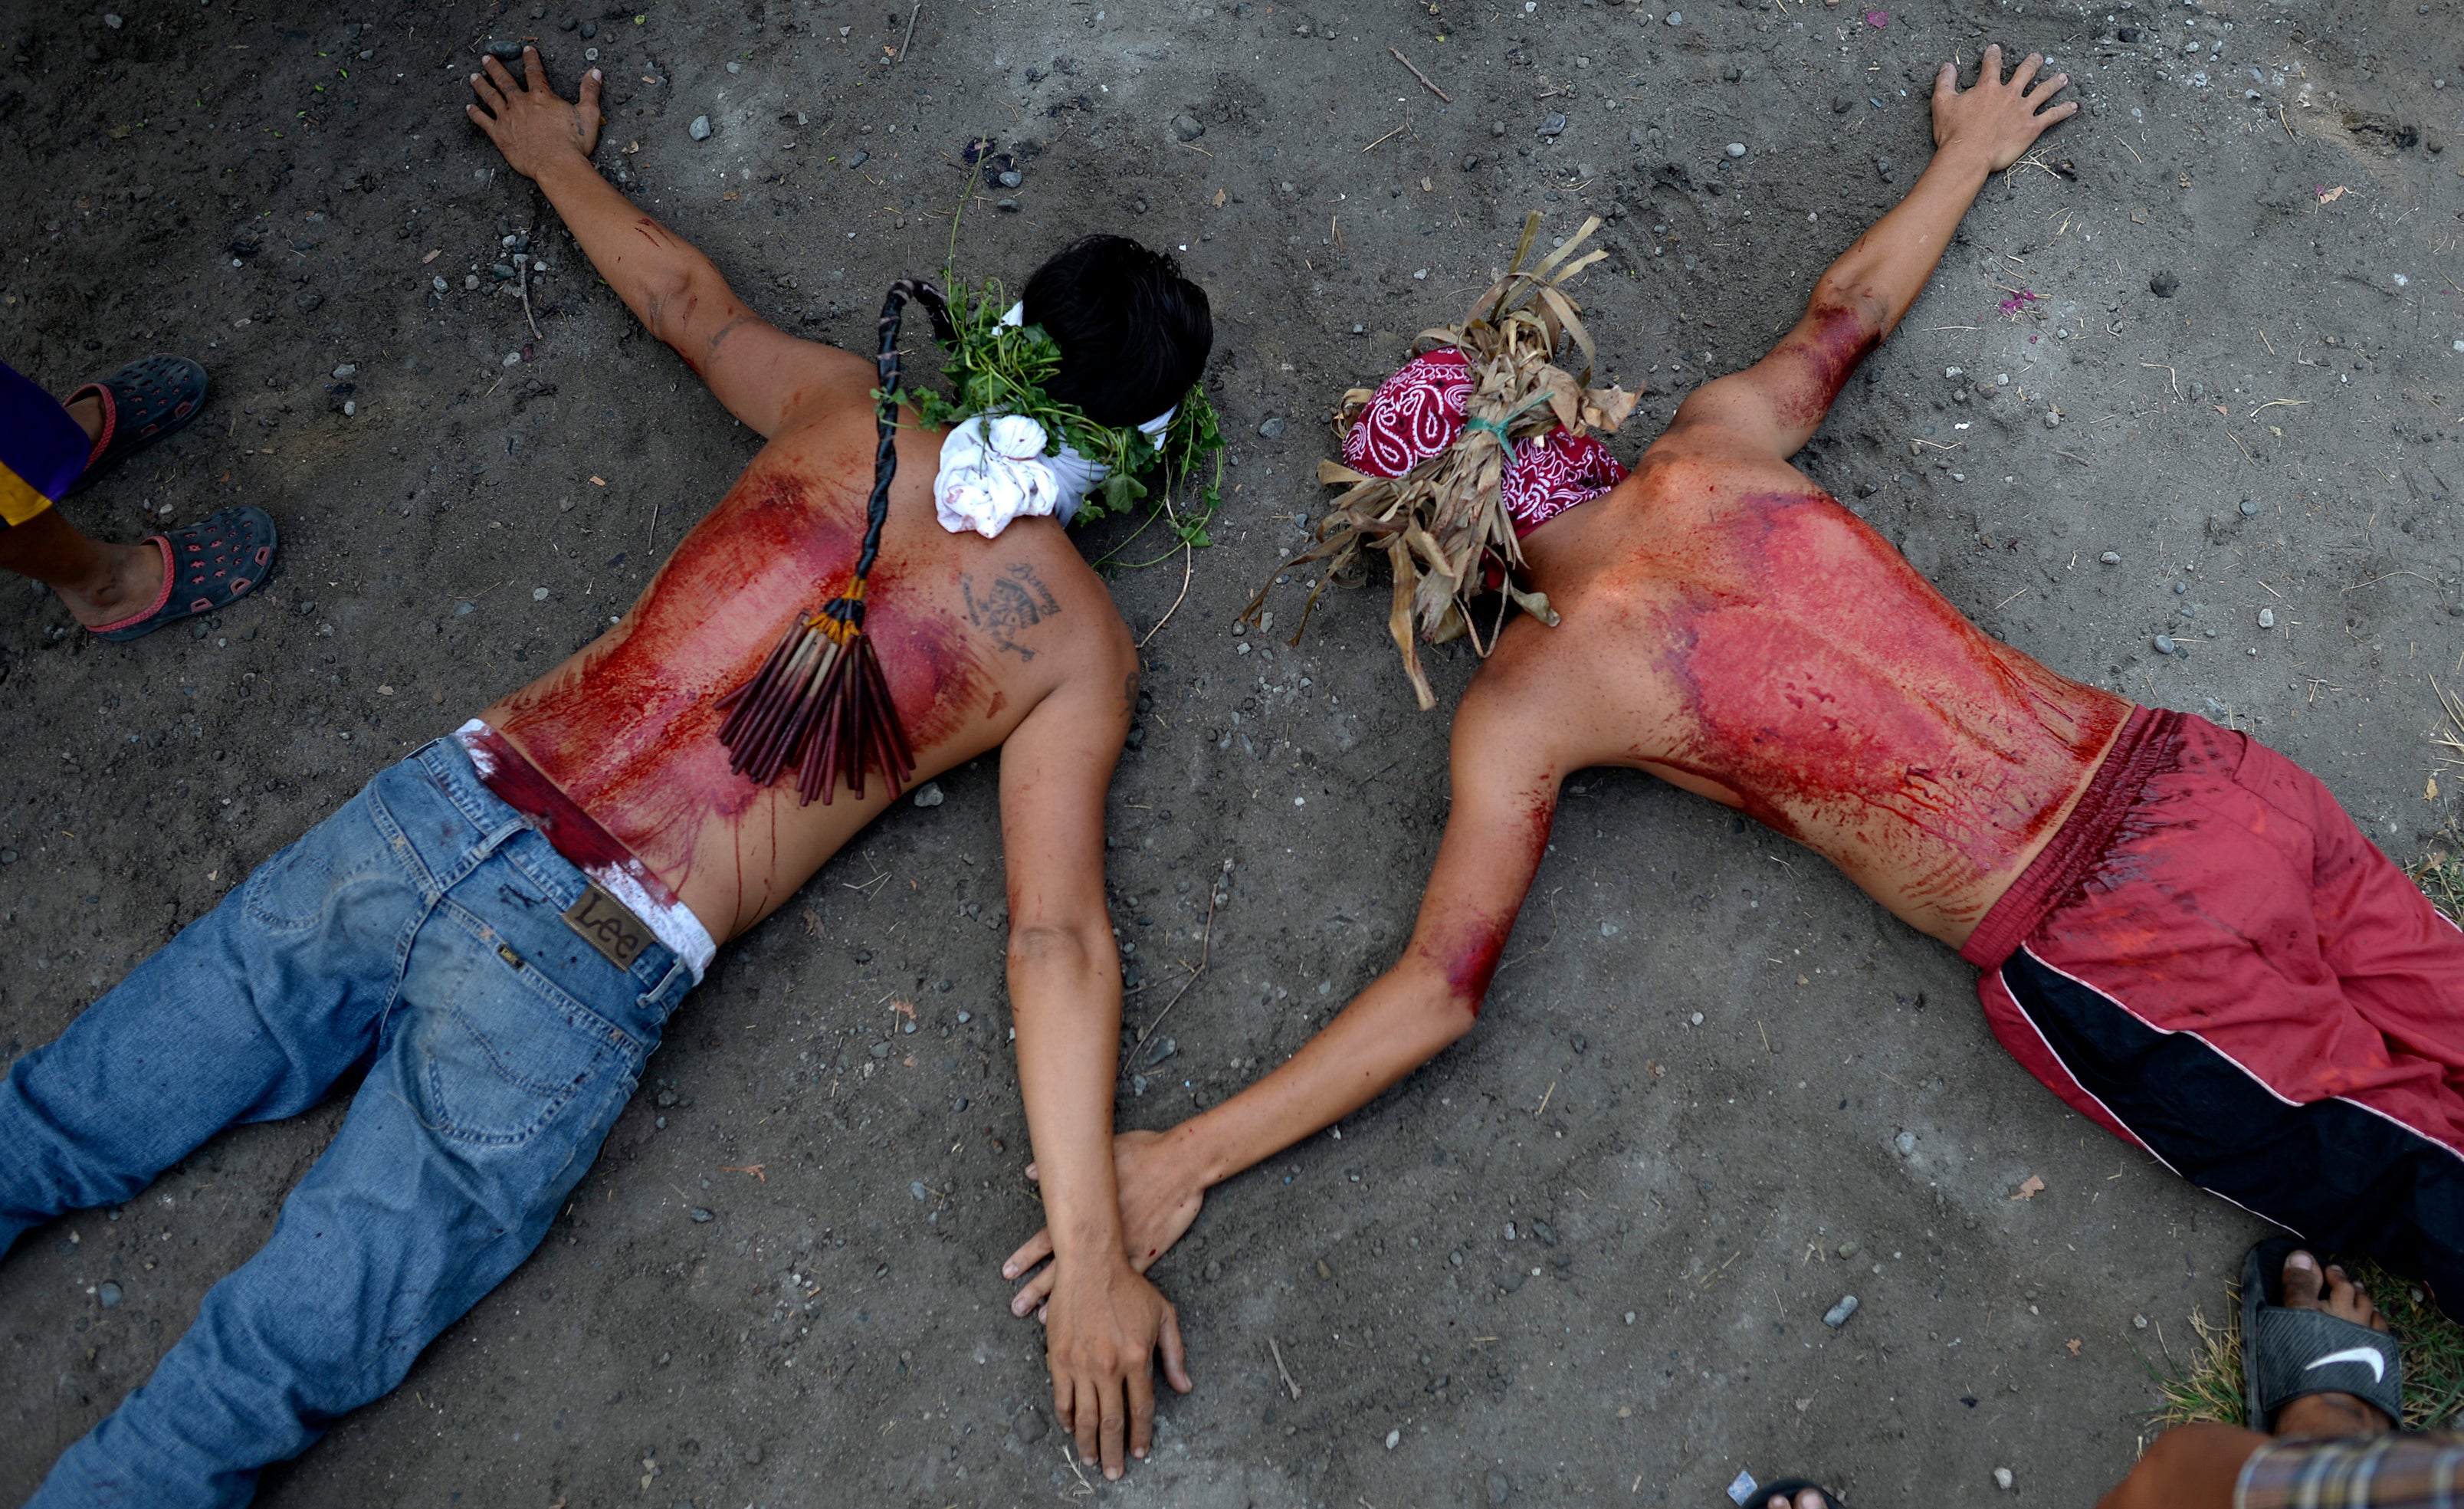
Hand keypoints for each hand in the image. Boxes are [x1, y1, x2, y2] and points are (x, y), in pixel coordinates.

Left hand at [464, 47, 602, 180]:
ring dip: (481, 85)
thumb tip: (595, 71)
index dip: (531, 59)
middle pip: (505, 81)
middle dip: (495, 68)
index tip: (526, 50)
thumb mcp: (589, 114)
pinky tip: (469, 107)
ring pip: (491, 96)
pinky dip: (476, 114)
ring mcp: (507, 118)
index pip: (534, 71)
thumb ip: (590, 91)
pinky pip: (483, 121)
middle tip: (487, 59)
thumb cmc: (574, 143)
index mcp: (541, 96)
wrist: (557, 165)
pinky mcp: (500, 135)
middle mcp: (520, 103)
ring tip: (474, 76)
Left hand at [1004, 1128, 1205, 1317]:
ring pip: (1087, 1281)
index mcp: (1087, 1211)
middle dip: (1036, 1287)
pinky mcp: (1146, 1254)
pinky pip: (1122, 1284)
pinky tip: (1091, 1318)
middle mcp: (1100, 1233)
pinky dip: (1105, 1301)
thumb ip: (1068, 1170)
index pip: (1047, 1238)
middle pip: (1060, 1266)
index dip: (1026, 1256)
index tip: (1007, 1272)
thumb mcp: (1103, 1153)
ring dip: (1063, 1301)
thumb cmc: (1142, 1152)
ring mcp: (1122, 1246)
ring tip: (1041, 1319)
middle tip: (1015, 1306)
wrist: (1180, 1164)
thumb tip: (1031, 1172)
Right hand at [1044, 1259, 1192, 1479]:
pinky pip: (1062, 1397)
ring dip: (1089, 1442)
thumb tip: (1184, 1387)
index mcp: (1137, 1358)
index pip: (1141, 1408)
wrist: (1091, 1263)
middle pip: (1112, 1421)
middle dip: (1114, 1451)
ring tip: (1092, 1459)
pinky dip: (1067, 1417)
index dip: (1141, 1435)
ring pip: (1086, 1416)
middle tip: (1113, 1472)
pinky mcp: (1059, 1357)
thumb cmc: (1130, 1287)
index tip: (1140, 1453)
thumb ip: (1174, 1353)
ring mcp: (1082, 1363)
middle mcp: (1110, 1366)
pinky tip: (1072, 1428)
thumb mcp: (1163, 1315)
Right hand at [1930, 44, 2075, 170]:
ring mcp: (2023, 110)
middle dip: (2032, 63)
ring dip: (2054, 83)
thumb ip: (1945, 82)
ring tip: (2062, 78)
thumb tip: (1947, 66)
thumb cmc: (1954, 132)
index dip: (1993, 55)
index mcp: (1988, 88)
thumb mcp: (1942, 103)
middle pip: (2025, 73)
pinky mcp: (2031, 128)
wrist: (1968, 156)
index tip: (1995, 49)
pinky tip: (2073, 107)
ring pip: (2044, 91)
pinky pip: (2052, 116)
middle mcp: (2009, 95)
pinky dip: (2064, 111)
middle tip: (2037, 58)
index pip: (1992, 65)